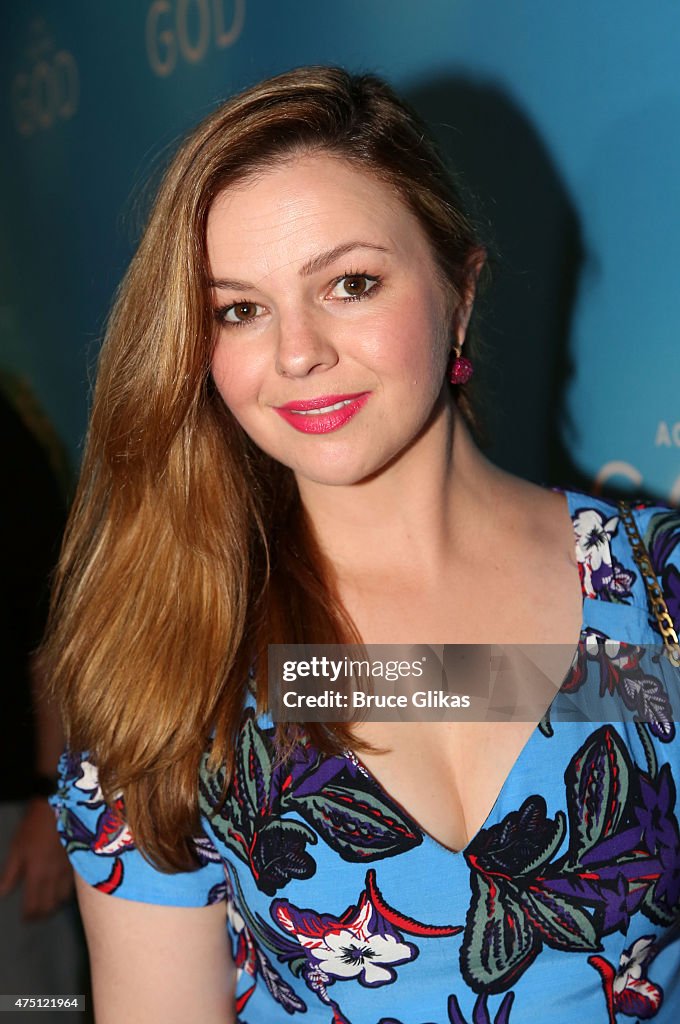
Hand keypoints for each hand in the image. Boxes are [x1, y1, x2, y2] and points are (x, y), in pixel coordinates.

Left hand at [0, 798, 73, 918]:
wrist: (59, 809)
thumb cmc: (34, 828)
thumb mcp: (16, 850)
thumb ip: (10, 875)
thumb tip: (1, 894)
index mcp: (37, 875)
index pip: (34, 906)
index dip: (29, 916)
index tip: (25, 919)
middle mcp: (54, 877)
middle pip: (50, 906)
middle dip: (42, 914)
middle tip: (36, 915)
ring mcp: (68, 871)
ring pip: (63, 898)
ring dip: (55, 905)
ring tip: (49, 905)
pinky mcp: (77, 863)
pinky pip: (72, 886)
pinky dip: (65, 893)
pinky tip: (61, 890)